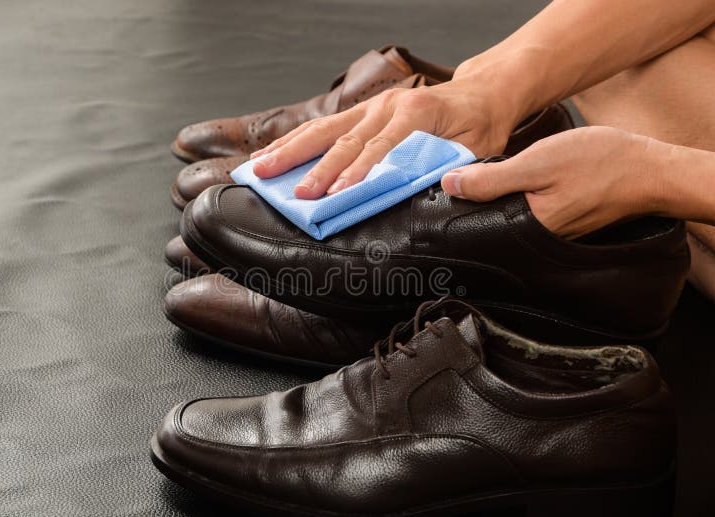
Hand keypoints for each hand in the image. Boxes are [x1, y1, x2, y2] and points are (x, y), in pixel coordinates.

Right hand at [250, 79, 517, 198]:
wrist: (481, 94)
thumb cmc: (479, 125)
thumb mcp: (476, 148)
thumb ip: (449, 167)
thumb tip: (427, 191)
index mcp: (417, 114)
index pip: (380, 149)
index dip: (355, 173)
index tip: (333, 196)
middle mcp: (388, 106)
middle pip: (344, 139)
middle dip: (315, 167)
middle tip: (295, 193)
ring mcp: (371, 106)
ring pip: (324, 129)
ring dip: (291, 150)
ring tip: (261, 169)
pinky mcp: (362, 111)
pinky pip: (322, 126)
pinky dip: (295, 140)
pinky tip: (270, 153)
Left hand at [441, 126, 661, 238]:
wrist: (651, 171)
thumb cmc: (601, 163)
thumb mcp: (538, 163)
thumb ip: (491, 179)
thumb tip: (450, 184)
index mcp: (525, 229)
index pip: (476, 222)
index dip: (461, 201)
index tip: (449, 183)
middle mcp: (534, 239)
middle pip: (491, 220)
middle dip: (479, 199)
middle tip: (478, 174)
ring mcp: (549, 234)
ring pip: (510, 214)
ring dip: (500, 196)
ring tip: (499, 175)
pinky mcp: (560, 224)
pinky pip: (528, 212)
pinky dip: (521, 196)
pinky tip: (525, 179)